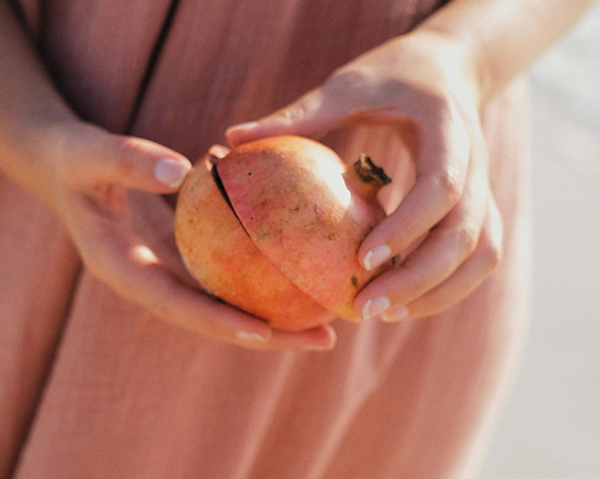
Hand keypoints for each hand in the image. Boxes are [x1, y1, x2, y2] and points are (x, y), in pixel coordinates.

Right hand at [40, 121, 335, 349]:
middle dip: (268, 336)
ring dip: (278, 316)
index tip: (264, 332)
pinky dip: (264, 277)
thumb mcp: (91, 155)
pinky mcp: (186, 260)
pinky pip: (229, 273)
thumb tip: (182, 168)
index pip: (176, 306)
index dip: (218, 322)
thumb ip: (129, 162)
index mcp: (124, 271)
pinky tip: (306, 268)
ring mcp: (171, 275)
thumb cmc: (76, 161)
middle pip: (215, 320)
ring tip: (331, 320)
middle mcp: (153, 283)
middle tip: (324, 338)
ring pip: (227, 304)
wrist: (69, 171)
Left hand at [226, 30, 502, 321]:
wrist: (451, 68)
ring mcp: (485, 186)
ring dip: (439, 292)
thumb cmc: (394, 74)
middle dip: (420, 279)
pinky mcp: (480, 204)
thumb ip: (300, 115)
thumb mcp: (349, 86)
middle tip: (366, 308)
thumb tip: (233, 137)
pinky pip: (478, 255)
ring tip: (385, 313)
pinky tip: (405, 299)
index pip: (442, 187)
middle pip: (466, 235)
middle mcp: (477, 162)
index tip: (360, 260)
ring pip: (482, 254)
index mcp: (449, 128)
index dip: (406, 227)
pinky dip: (448, 285)